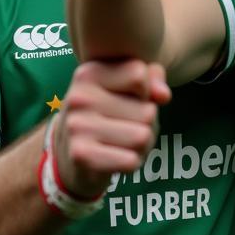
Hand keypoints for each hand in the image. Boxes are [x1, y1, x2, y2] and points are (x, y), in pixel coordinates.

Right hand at [53, 60, 170, 197]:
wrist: (71, 153)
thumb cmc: (110, 112)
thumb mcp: (130, 86)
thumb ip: (152, 78)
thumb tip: (163, 95)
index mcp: (90, 72)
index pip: (139, 75)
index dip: (146, 91)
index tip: (132, 97)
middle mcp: (79, 97)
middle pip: (148, 111)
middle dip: (148, 123)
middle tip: (128, 126)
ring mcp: (77, 126)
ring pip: (143, 136)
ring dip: (143, 144)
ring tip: (124, 141)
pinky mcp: (80, 154)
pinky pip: (131, 160)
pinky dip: (132, 162)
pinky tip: (117, 157)